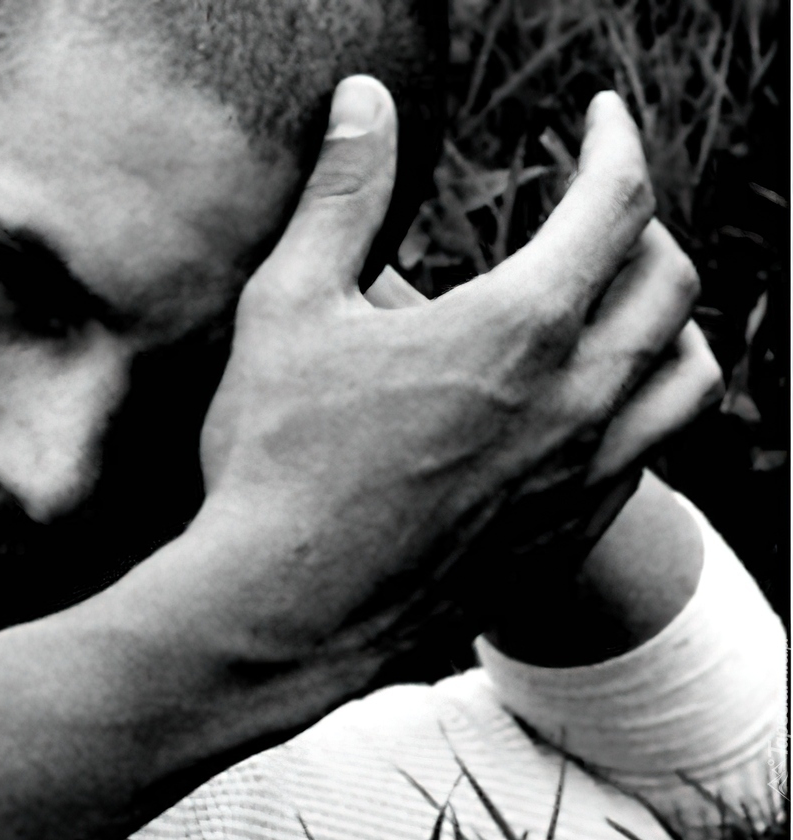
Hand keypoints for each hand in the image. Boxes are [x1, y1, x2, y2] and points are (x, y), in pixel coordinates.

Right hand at [187, 78, 711, 674]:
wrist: (284, 614)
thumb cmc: (275, 462)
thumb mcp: (288, 310)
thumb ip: (340, 198)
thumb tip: (365, 102)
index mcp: (520, 328)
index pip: (616, 202)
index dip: (615, 143)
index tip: (599, 119)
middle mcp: (577, 401)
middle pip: (671, 283)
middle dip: (643, 227)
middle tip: (600, 211)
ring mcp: (581, 479)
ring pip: (687, 378)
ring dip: (671, 324)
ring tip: (627, 309)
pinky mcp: (563, 539)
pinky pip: (648, 459)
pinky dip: (639, 411)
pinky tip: (588, 410)